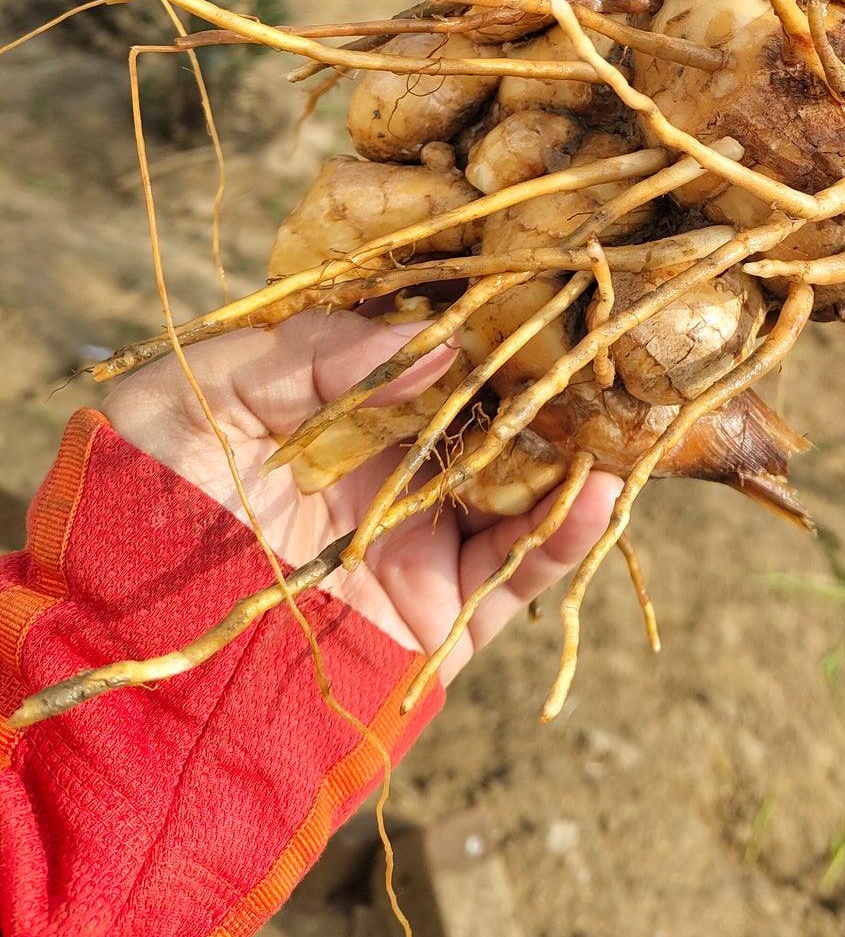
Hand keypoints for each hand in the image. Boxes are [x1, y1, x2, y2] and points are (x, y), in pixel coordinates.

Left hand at [102, 309, 620, 684]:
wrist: (135, 659)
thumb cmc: (143, 509)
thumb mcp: (198, 396)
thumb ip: (303, 354)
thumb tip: (428, 340)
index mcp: (334, 412)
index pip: (423, 352)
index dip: (475, 316)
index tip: (528, 277)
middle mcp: (388, 469)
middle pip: (488, 410)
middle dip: (541, 375)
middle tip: (597, 330)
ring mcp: (421, 538)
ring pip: (521, 481)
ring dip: (572, 445)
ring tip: (617, 403)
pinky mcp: (444, 610)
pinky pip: (522, 568)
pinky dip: (569, 531)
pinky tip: (599, 487)